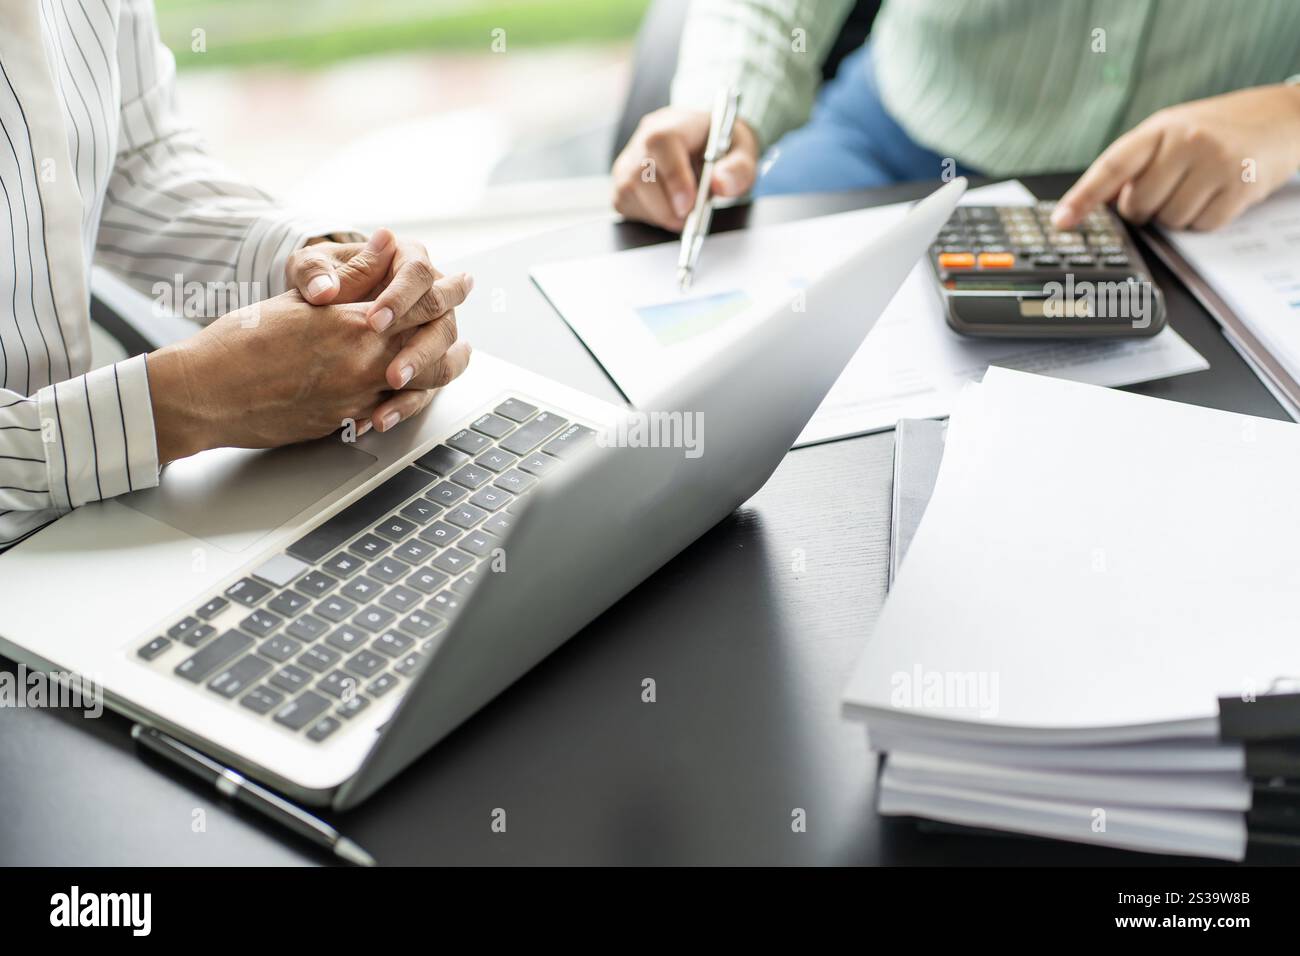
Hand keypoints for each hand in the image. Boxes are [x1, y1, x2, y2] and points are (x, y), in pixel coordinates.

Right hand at [149, 238, 472, 463]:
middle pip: (432, 345)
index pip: (419, 301)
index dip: (447, 290)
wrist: (205, 393)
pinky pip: (391, 411)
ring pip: (421, 383)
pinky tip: (412, 388)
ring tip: (454, 354)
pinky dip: (408, 398)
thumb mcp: (300, 297)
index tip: (461, 281)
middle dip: (453, 327)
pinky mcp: (345, 423)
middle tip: (464, 319)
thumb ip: (350, 274)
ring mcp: (357, 397)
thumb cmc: (240, 340)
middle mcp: (363, 362)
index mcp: (353, 322)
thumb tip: (385, 243)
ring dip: (440, 367)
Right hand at [612, 107, 759, 230]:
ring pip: (629, 192)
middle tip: (691, 216)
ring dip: (659, 213)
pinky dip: (649, 216)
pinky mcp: (621, 182)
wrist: (707, 146)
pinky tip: (667, 206)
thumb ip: (737, 169)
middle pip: (640, 174)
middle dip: (667, 207)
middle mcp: (644, 138)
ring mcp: (628, 160)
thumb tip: (720, 184)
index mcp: (675, 123)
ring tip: (683, 208)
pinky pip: (625, 204)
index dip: (673, 177)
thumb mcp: (743, 154)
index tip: (688, 205)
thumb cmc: (723, 148)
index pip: (661, 143)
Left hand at [1053, 84, 1299, 231]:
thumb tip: (1101, 203)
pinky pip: (1202, 227)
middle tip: (1169, 187)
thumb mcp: (1171, 132)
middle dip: (1146, 208)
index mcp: (1160, 128)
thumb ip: (1136, 164)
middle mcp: (1186, 142)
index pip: (1112, 167)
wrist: (1281, 116)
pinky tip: (1217, 194)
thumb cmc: (1216, 128)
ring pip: (1169, 221)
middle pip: (1139, 206)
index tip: (1062, 221)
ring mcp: (1216, 163)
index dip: (1082, 197)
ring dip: (1177, 215)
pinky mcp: (1241, 186)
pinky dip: (1204, 219)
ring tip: (1198, 186)